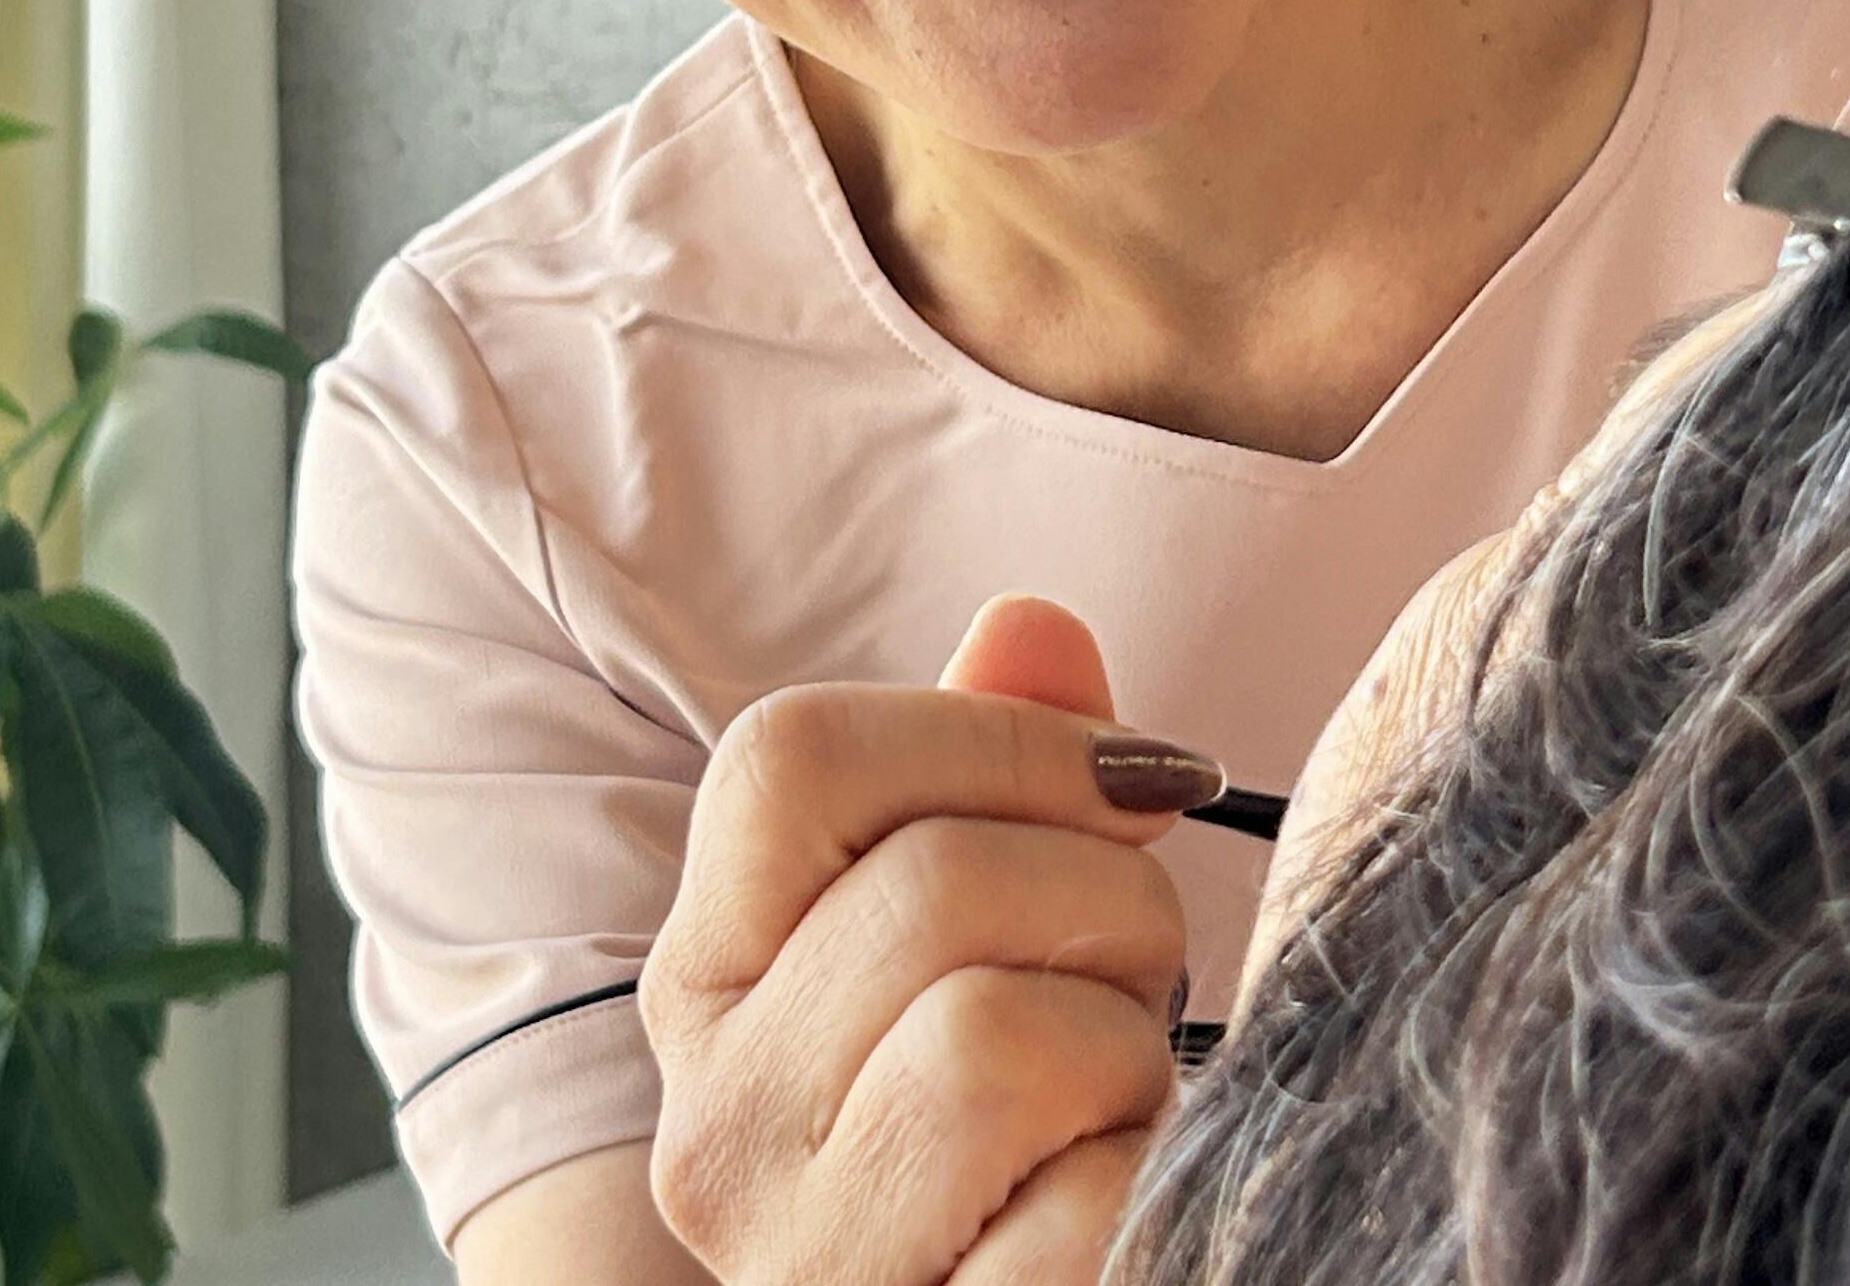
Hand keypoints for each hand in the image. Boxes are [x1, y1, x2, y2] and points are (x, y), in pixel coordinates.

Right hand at [639, 595, 1212, 1284]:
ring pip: (998, 1036)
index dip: (995, 734)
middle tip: (1134, 983)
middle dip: (1108, 902)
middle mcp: (715, 1119)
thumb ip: (1002, 762)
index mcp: (709, 977)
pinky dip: (1139, 1196)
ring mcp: (802, 1258)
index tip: (1131, 779)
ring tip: (1109, 1106)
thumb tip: (1032, 627)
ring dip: (1124, 1056)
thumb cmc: (1022, 1128)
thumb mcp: (1001, 926)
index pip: (790, 757)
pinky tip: (1105, 1213)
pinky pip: (1080, 1216)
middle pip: (934, 880)